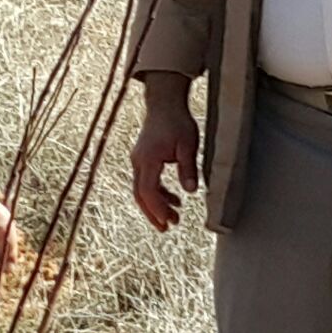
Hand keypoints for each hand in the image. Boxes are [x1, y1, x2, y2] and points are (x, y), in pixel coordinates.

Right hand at [130, 73, 199, 232]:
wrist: (164, 103)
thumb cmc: (177, 121)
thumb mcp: (188, 145)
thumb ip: (188, 168)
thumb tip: (192, 191)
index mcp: (148, 159)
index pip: (148, 191)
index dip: (157, 208)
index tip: (168, 221)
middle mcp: (139, 161)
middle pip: (141, 194)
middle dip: (153, 213)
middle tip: (166, 229)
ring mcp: (139, 160)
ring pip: (142, 190)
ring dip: (156, 205)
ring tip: (173, 218)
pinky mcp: (143, 159)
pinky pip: (147, 181)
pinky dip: (158, 193)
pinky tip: (174, 199)